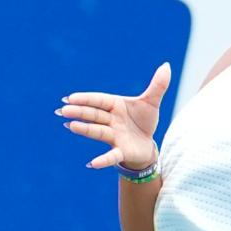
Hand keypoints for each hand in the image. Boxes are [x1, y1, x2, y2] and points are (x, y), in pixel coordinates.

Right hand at [56, 63, 170, 169]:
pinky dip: (103, 160)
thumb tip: (166, 65)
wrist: (148, 144)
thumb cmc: (144, 121)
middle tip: (64, 110)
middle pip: (94, 115)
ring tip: (71, 126)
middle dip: (80, 112)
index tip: (70, 98)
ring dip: (85, 129)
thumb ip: (158, 85)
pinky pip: (111, 156)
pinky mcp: (121, 152)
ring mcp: (114, 137)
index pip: (99, 100)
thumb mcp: (152, 102)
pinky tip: (92, 164)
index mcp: (115, 106)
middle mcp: (111, 121)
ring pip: (98, 132)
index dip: (86, 99)